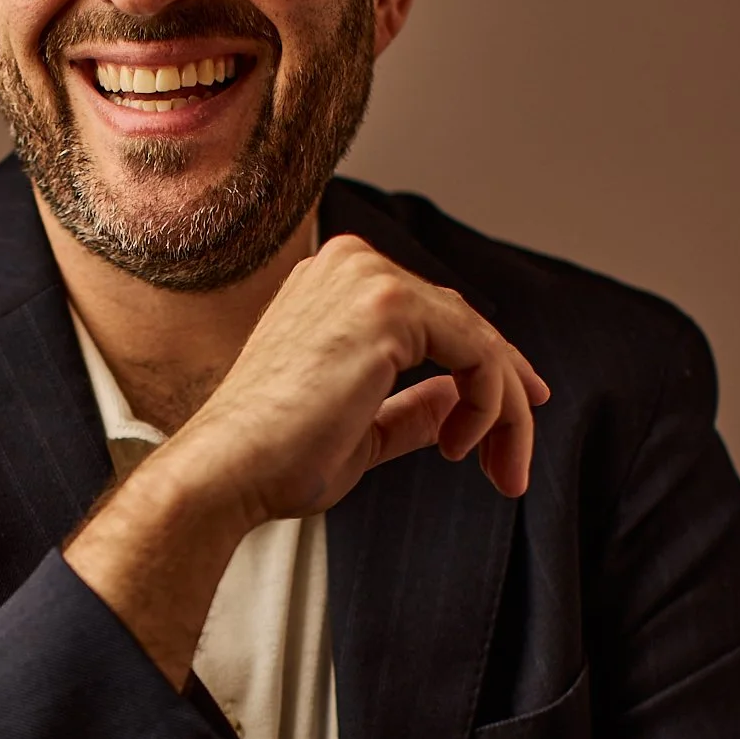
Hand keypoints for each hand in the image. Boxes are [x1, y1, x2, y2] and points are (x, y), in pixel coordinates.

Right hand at [65, 235, 548, 686]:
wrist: (226, 473)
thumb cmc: (272, 460)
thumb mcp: (361, 429)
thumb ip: (410, 407)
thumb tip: (457, 399)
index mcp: (334, 284)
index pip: (435, 317)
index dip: (484, 372)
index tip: (506, 428)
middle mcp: (351, 265)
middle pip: (465, 324)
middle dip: (503, 400)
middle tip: (512, 465)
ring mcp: (368, 279)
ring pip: (480, 341)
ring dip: (503, 414)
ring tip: (493, 469)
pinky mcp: (388, 307)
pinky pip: (478, 354)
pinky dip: (488, 408)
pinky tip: (457, 448)